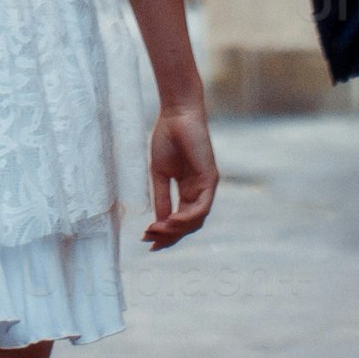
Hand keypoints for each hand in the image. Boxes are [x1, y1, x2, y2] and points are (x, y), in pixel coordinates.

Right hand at [143, 97, 218, 248]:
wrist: (176, 115)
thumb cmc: (167, 138)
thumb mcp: (160, 174)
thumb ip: (161, 198)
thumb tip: (158, 223)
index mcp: (188, 190)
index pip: (180, 220)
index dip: (165, 234)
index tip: (147, 242)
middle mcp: (200, 191)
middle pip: (188, 225)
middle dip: (169, 236)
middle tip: (149, 240)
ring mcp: (207, 187)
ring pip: (195, 220)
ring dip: (176, 230)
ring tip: (156, 231)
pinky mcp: (210, 179)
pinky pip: (201, 207)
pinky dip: (186, 218)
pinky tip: (170, 221)